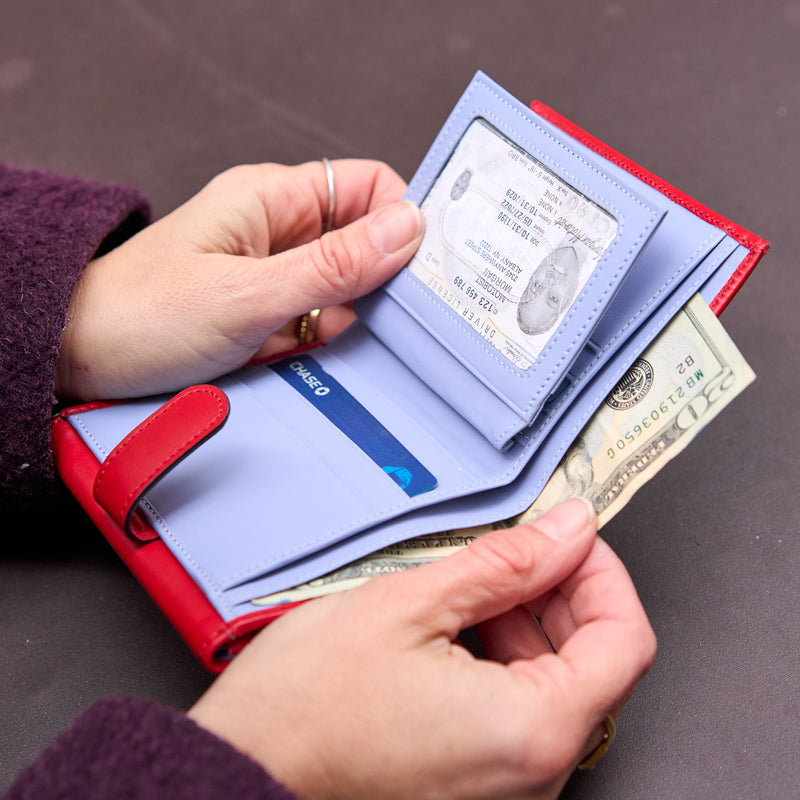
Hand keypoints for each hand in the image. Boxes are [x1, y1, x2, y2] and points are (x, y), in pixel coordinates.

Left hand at [55, 159, 422, 399]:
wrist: (82, 360)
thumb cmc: (144, 314)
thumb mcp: (249, 293)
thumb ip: (333, 265)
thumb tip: (408, 229)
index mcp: (275, 199)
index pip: (368, 187)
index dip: (404, 219)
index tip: (428, 266)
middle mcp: (281, 232)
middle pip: (365, 240)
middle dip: (383, 278)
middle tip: (401, 316)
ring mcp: (276, 276)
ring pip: (347, 288)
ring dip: (351, 317)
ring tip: (330, 341)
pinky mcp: (269, 316)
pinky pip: (320, 322)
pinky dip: (325, 342)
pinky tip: (310, 357)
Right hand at [188, 499, 655, 799]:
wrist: (245, 770)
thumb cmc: (306, 708)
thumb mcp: (408, 605)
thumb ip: (504, 564)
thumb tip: (568, 531)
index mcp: (531, 731)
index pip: (624, 638)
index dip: (602, 573)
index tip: (569, 538)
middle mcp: (533, 775)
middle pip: (595, 663)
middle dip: (561, 592)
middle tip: (516, 550)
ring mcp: (507, 789)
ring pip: (558, 686)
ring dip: (530, 624)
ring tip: (475, 585)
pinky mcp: (478, 788)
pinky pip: (521, 716)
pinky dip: (505, 662)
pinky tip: (461, 630)